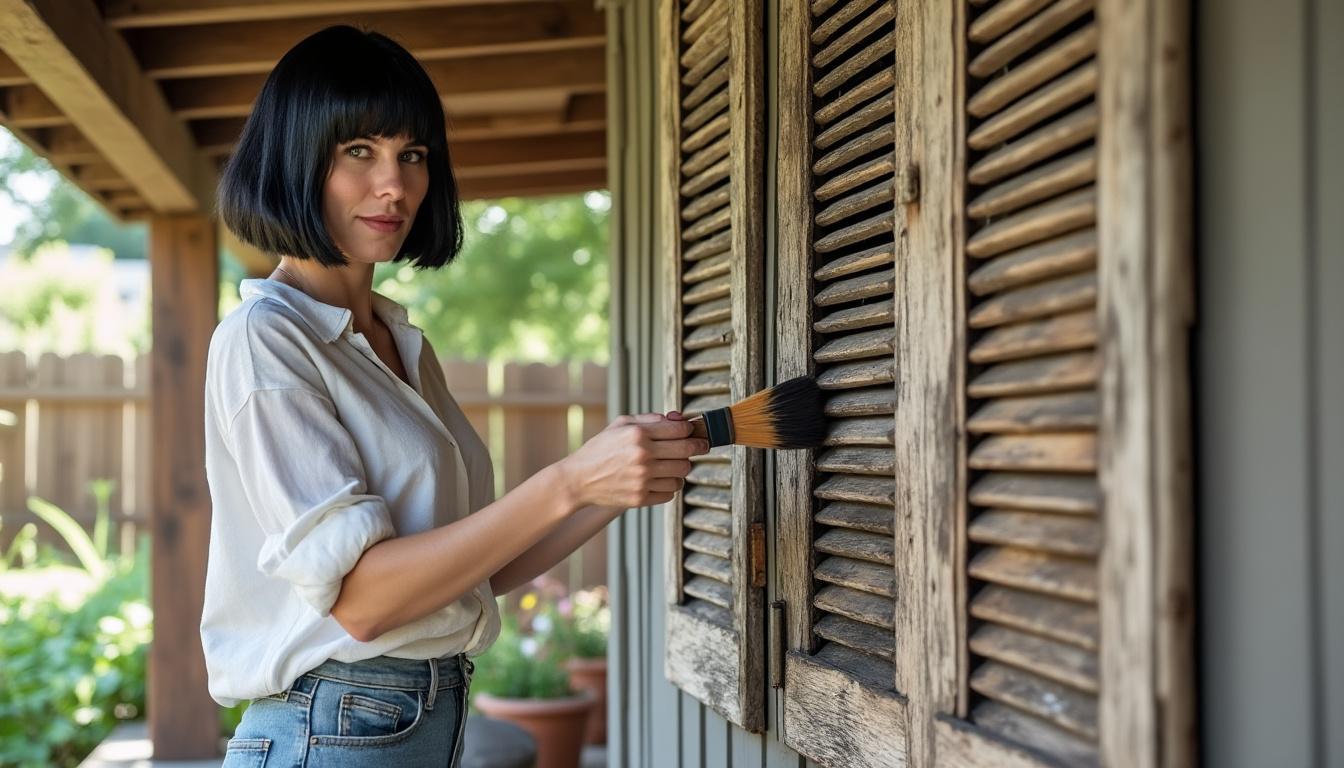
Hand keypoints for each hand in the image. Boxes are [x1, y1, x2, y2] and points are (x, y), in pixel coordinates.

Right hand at [557, 412, 708, 508]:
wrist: (578, 479)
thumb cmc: (600, 449)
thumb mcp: (620, 424)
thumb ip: (650, 419)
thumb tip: (678, 418)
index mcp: (638, 434)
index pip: (680, 430)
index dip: (690, 430)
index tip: (692, 432)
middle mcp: (642, 456)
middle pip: (687, 452)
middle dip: (699, 447)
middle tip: (701, 446)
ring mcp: (642, 479)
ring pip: (682, 473)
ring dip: (681, 468)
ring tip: (672, 464)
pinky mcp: (641, 497)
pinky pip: (671, 492)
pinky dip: (670, 486)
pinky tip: (660, 479)